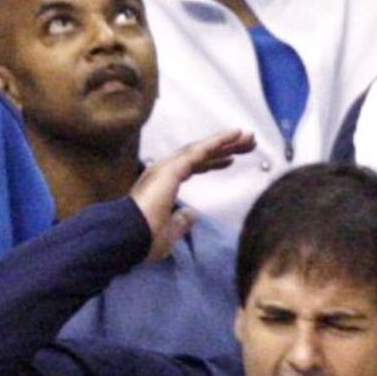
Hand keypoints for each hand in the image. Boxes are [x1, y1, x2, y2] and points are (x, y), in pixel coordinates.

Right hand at [130, 130, 251, 252]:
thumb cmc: (144, 240)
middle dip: (224, 148)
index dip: (213, 163)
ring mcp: (167, 168)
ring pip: (201, 149)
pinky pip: (199, 151)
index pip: (193, 168)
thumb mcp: (169, 233)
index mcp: (164, 185)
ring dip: (225, 141)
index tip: (231, 160)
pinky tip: (235, 135)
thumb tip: (192, 214)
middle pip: (200, 155)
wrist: (128, 238)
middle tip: (248, 142)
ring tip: (248, 136)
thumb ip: (180, 222)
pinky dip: (218, 142)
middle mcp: (164, 171)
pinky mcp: (172, 169)